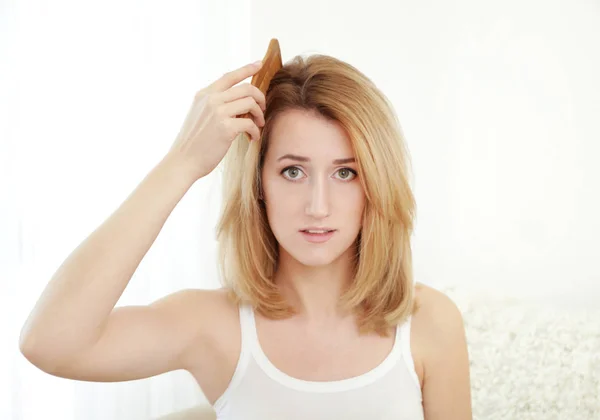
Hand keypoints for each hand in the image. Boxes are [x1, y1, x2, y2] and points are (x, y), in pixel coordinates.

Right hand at [167, 61, 265, 180]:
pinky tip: (252, 138)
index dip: (247, 69)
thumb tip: (239, 103)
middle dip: (260, 98)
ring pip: (250, 102)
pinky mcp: (225, 127)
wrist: (183, 161)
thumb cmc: (194, 144)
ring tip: (258, 126)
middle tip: (262, 110)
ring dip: (259, 115)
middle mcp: (211, 99)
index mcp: (204, 95)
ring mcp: (217, 112)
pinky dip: (255, 131)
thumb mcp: (199, 116)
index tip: (259, 64)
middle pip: (246, 88)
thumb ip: (214, 105)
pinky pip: (250, 123)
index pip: (229, 76)